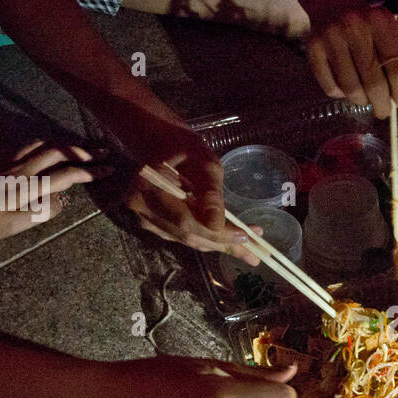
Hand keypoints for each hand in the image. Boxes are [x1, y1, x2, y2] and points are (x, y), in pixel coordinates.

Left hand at [0, 138, 109, 243]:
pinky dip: (44, 141)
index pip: (68, 175)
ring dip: (65, 143)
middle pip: (60, 153)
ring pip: (44, 144)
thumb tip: (62, 201)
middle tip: (104, 152)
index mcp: (31, 188)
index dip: (91, 172)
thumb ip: (39, 213)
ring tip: (81, 146)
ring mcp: (11, 161)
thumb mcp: (11, 225)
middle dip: (85, 152)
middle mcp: (25, 170)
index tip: (109, 170)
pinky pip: (27, 143)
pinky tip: (48, 143)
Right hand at [121, 124, 256, 259]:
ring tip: (249, 250)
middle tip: (256, 252)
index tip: (246, 236)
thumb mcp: (204, 162)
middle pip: (187, 235)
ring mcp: (146, 219)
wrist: (162, 145)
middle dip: (223, 243)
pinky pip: (184, 236)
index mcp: (148, 188)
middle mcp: (141, 208)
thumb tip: (216, 224)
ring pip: (188, 240)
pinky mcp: (154, 225)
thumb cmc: (185, 148)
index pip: (186, 221)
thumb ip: (210, 193)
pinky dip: (208, 239)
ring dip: (219, 244)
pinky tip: (229, 240)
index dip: (216, 233)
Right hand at [305, 0, 397, 116]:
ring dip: (360, 101)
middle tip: (383, 111)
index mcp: (381, 22)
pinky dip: (339, 94)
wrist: (332, 4)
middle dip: (381, 104)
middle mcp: (355, 27)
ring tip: (365, 100)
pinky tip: (345, 89)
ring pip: (350, 88)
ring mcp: (331, 37)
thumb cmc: (369, 25)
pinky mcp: (312, 48)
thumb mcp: (393, 29)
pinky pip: (329, 86)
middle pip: (373, 83)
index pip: (396, 68)